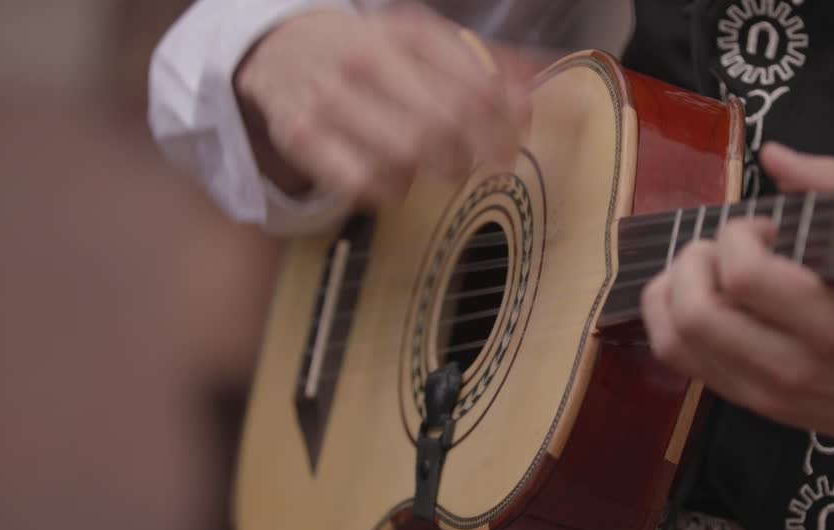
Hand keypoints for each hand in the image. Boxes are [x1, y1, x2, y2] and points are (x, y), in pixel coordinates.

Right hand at [234, 5, 532, 206]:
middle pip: (447, 122)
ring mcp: (332, 100)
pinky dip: (389, 192)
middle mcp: (367, 60)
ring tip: (438, 166)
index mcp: (407, 33)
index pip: (476, 84)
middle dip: (477, 152)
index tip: (517, 141)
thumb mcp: (425, 42)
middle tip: (485, 163)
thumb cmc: (373, 54)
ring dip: (435, 171)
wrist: (283, 50)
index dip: (508, 123)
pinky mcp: (304, 139)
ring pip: (408, 154)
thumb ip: (487, 65)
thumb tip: (550, 93)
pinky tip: (396, 182)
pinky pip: (362, 183)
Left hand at [641, 143, 833, 465]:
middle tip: (722, 248)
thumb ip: (829, 185)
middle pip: (695, 311)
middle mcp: (788, 365)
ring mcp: (760, 390)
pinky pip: (676, 358)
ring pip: (674, 338)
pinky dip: (669, 318)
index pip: (744, 275)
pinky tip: (696, 297)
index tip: (763, 228)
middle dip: (693, 259)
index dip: (737, 235)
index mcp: (829, 322)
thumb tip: (774, 154)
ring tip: (703, 272)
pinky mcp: (743, 402)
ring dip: (673, 289)